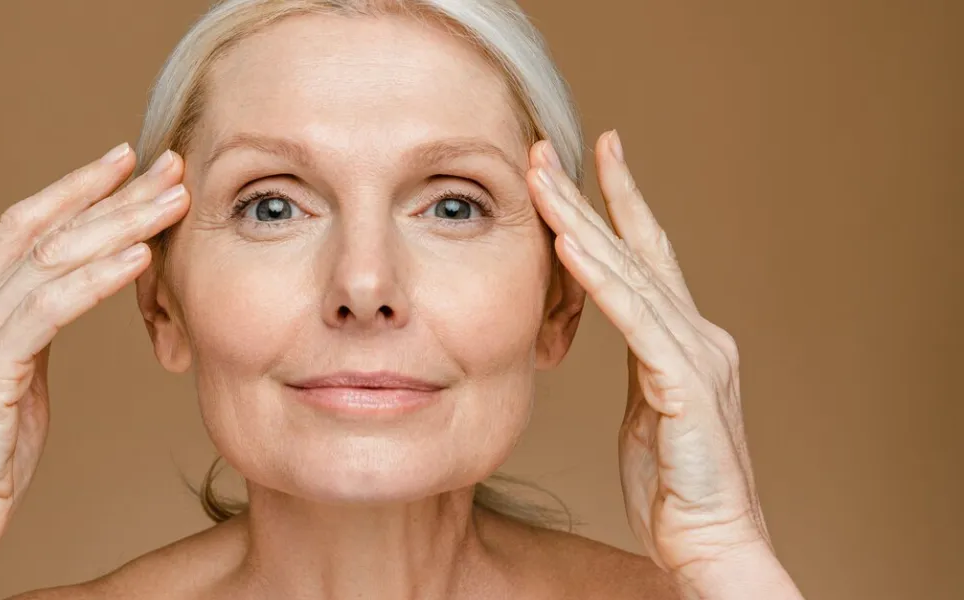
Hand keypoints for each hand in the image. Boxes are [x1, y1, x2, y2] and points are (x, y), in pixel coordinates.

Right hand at [0, 143, 188, 556]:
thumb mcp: (19, 378)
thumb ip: (37, 332)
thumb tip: (78, 298)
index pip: (28, 227)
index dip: (77, 189)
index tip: (126, 161)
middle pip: (48, 230)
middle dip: (111, 193)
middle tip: (166, 164)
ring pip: (54, 260)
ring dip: (119, 225)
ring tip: (169, 200)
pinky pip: (50, 311)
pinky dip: (97, 280)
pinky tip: (138, 258)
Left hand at [528, 131, 790, 590]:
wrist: (712, 541)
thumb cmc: (676, 486)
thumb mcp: (646, 410)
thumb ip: (637, 365)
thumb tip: (613, 337)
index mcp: (687, 340)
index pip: (647, 258)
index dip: (620, 205)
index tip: (595, 158)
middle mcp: (698, 335)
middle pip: (636, 250)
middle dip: (589, 195)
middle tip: (548, 148)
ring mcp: (696, 355)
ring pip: (630, 272)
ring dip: (581, 222)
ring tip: (543, 180)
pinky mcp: (685, 384)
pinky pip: (633, 319)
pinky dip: (599, 279)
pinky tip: (569, 244)